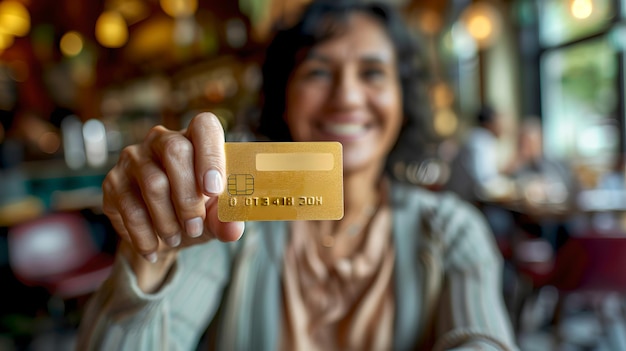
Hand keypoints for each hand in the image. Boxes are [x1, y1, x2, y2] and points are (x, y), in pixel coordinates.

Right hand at [102, 113, 243, 263]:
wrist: (162, 234)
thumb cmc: (196, 213)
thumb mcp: (215, 217)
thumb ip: (225, 219)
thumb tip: (233, 228)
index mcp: (195, 138)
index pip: (204, 126)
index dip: (211, 154)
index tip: (215, 190)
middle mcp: (162, 139)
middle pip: (176, 152)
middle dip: (189, 197)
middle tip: (195, 227)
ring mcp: (134, 157)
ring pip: (153, 183)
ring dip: (168, 220)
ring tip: (176, 238)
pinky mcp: (113, 181)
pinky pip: (130, 208)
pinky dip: (145, 235)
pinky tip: (154, 249)